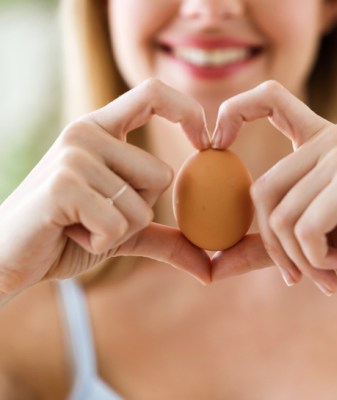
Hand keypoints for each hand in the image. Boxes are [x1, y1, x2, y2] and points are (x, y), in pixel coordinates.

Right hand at [0, 79, 210, 300]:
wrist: (9, 257)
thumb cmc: (68, 236)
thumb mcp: (123, 232)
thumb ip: (166, 239)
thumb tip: (209, 267)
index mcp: (101, 130)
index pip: (153, 94)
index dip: (188, 112)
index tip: (206, 142)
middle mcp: (87, 132)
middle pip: (161, 175)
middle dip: (138, 211)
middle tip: (97, 214)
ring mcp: (74, 154)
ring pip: (142, 204)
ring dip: (118, 230)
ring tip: (80, 224)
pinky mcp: (64, 184)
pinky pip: (118, 224)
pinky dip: (101, 242)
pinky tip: (70, 234)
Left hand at [211, 81, 336, 294]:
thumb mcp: (302, 244)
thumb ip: (260, 247)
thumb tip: (213, 266)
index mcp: (315, 142)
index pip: (270, 99)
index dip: (234, 111)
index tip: (214, 142)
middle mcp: (329, 140)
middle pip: (261, 191)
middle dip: (274, 245)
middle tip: (295, 272)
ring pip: (280, 215)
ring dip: (298, 258)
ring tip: (324, 271)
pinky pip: (303, 227)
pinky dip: (315, 259)